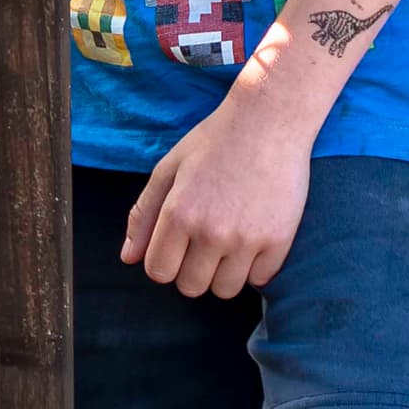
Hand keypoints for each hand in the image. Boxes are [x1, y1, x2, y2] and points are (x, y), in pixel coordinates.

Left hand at [122, 92, 313, 299]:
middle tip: (205, 240)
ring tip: (230, 242)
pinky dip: (255, 267)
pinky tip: (254, 238)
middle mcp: (211, 232)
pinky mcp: (279, 240)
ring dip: (223, 272)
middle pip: (190, 286)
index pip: (159, 272)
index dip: (165, 261)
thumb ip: (143, 214)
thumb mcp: (169, 168)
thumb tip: (128, 258)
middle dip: (192, 269)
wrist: (271, 119)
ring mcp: (247, 238)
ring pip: (224, 290)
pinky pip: (260, 280)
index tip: (178, 244)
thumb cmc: (215, 140)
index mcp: (179, 214)